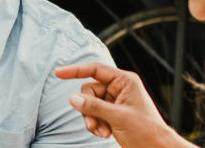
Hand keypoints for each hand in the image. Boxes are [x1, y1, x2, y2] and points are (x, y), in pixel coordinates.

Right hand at [53, 62, 189, 146]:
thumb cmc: (146, 130)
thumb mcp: (118, 117)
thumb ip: (94, 107)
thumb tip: (72, 98)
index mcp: (124, 81)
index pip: (95, 70)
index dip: (75, 70)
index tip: (58, 73)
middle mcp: (119, 88)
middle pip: (89, 90)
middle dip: (88, 108)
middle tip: (94, 124)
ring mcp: (114, 101)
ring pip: (89, 104)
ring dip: (92, 119)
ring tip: (101, 132)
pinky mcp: (111, 113)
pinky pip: (93, 114)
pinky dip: (95, 125)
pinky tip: (104, 134)